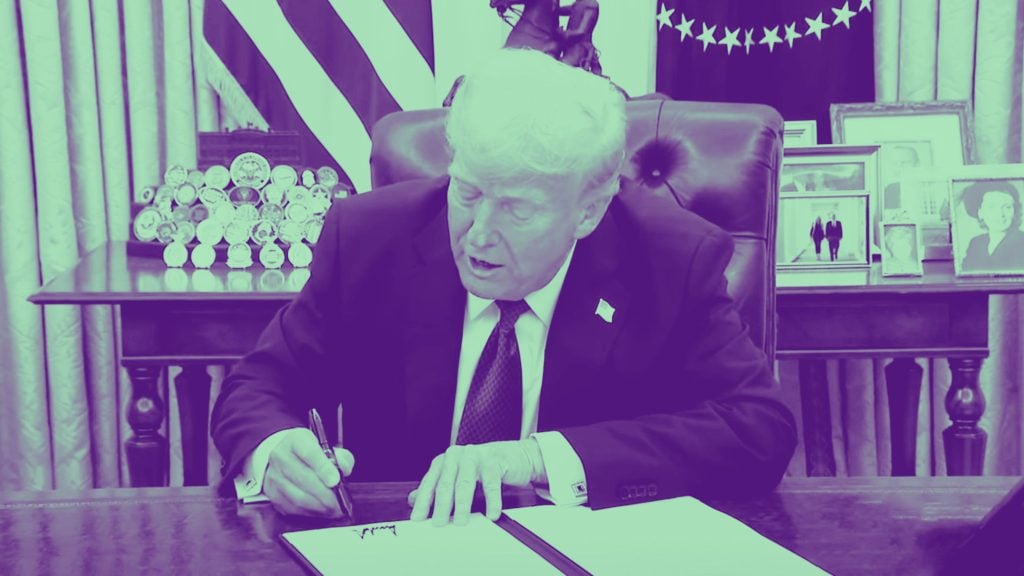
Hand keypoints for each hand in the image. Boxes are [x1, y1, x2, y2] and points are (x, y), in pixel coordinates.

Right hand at [264, 428, 354, 516]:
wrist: (282, 456)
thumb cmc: (308, 453)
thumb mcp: (326, 446)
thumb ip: (340, 456)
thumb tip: (343, 470)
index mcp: (296, 440)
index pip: (309, 453)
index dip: (323, 467)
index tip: (336, 480)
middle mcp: (281, 456)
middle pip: (304, 478)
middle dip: (325, 494)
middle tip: (340, 502)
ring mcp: (274, 476)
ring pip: (298, 497)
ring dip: (319, 506)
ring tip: (333, 509)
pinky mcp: (272, 494)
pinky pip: (292, 508)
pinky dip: (310, 512)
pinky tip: (321, 511)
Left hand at [408, 439, 545, 525]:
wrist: (513, 455)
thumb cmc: (482, 468)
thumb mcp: (456, 476)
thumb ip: (436, 486)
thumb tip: (412, 499)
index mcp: (445, 460)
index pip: (430, 482)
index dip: (423, 501)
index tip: (418, 518)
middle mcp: (457, 456)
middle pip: (445, 483)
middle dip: (441, 506)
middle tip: (439, 523)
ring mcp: (475, 456)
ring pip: (465, 483)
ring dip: (462, 505)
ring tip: (460, 521)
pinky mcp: (494, 461)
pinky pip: (491, 483)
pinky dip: (491, 501)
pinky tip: (491, 513)